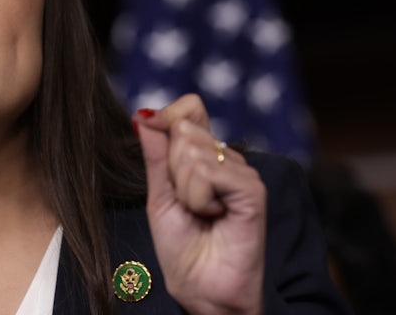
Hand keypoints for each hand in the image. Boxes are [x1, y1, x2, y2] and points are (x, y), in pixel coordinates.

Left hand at [133, 94, 266, 314]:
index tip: (150, 132)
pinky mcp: (252, 188)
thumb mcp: (159, 194)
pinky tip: (214, 216)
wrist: (200, 288)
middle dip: (171, 170)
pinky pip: (208, 172)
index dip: (167, 117)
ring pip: (191, 152)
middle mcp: (226, 158)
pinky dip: (198, 199)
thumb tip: (143, 115)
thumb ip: (155, 154)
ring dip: (184, 190)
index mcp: (205, 155)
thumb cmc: (182, 247)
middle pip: (183, 130)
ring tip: (201, 213)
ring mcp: (241, 171)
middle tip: (186, 202)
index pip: (189, 108)